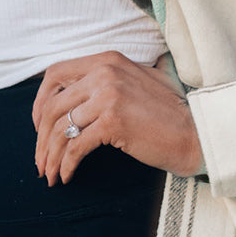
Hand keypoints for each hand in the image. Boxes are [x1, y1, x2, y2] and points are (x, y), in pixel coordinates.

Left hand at [32, 51, 203, 185]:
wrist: (195, 132)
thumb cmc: (167, 114)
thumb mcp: (135, 82)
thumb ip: (105, 82)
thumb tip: (68, 102)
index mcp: (107, 60)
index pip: (55, 74)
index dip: (40, 102)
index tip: (40, 126)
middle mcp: (104, 72)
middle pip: (53, 105)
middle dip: (41, 138)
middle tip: (41, 160)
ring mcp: (108, 95)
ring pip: (60, 128)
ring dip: (50, 155)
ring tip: (50, 174)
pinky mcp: (112, 121)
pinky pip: (75, 145)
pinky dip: (67, 164)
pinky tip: (67, 176)